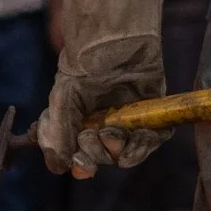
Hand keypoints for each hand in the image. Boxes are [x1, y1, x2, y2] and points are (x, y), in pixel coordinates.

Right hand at [37, 0, 168, 178]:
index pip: (79, 159)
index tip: (82, 166)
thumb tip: (59, 168)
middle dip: (98, 153)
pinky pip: (153, 141)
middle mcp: (103, 128)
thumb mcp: (62, 100)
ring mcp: (129, 123)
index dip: (81, 165)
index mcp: (79, 127)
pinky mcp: (152, 115)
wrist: (113, 42)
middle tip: (96, 134)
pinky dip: (146, 143)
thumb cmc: (83, 66)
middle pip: (104, 159)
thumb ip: (57, 134)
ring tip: (115, 132)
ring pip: (128, 154)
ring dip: (121, 150)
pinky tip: (138, 134)